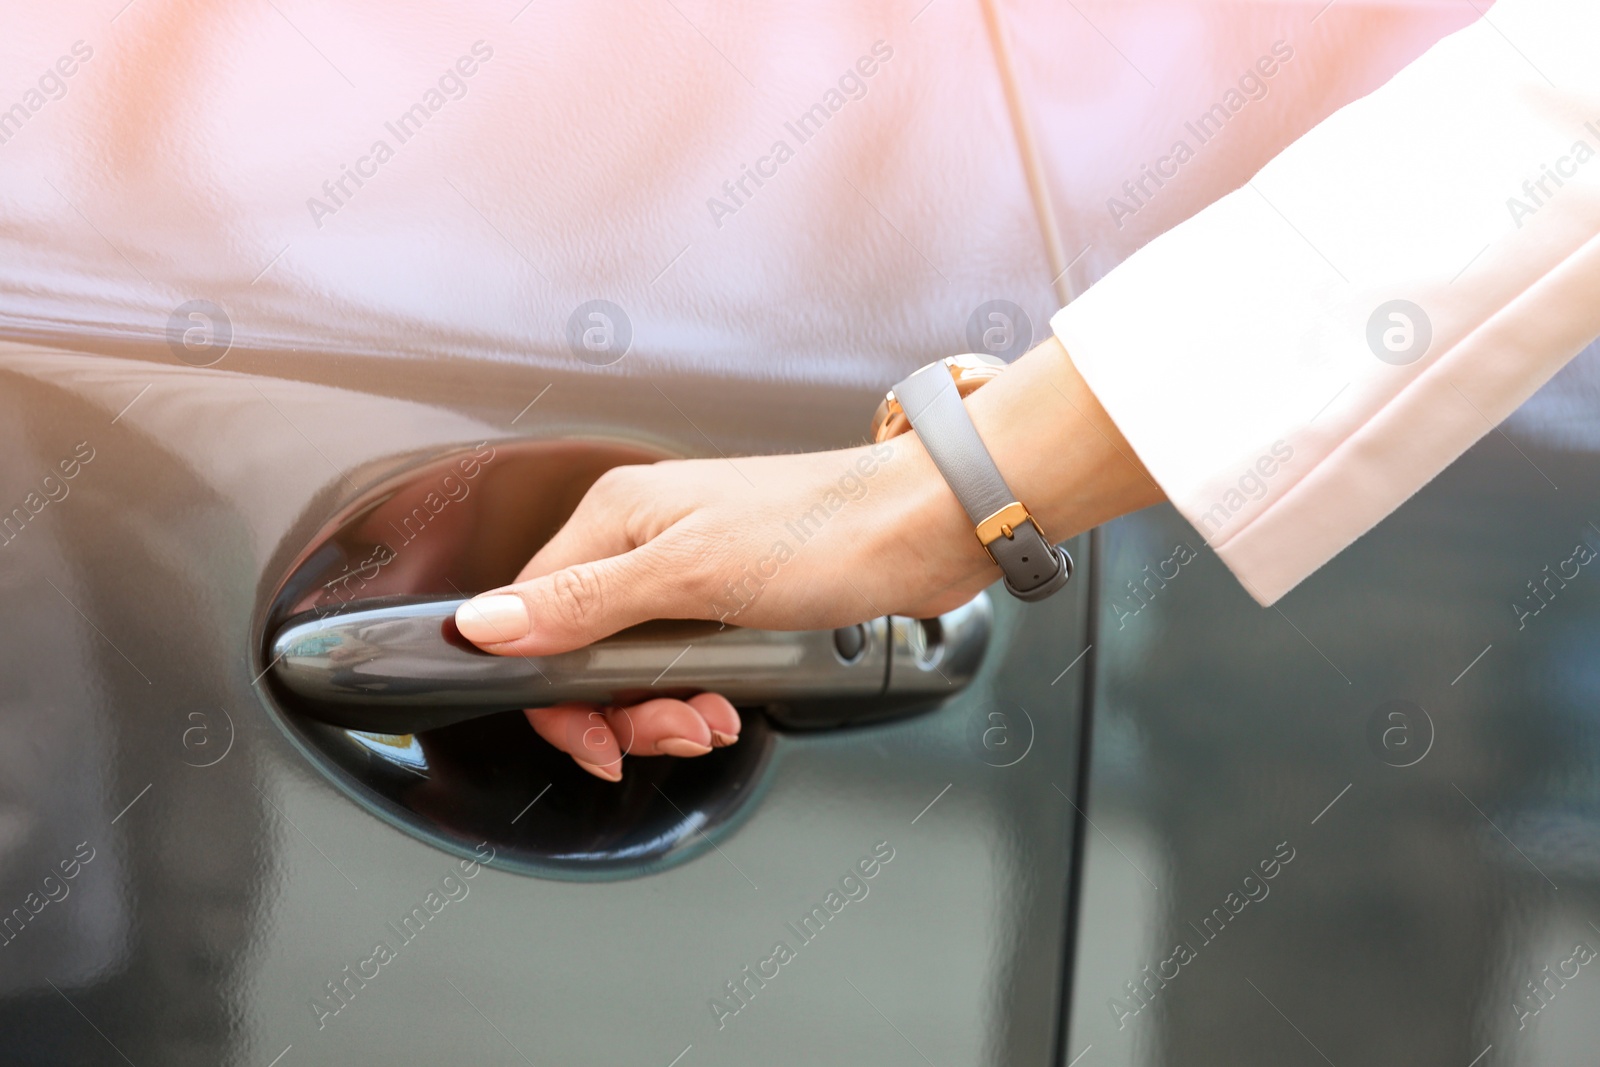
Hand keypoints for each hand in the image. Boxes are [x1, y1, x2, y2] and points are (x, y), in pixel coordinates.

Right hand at [455, 337, 1161, 780]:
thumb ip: (582, 605)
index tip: (595, 737)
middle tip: (664, 735)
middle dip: (617, 710)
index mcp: (615, 518)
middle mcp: (643, 538)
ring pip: (632, 664)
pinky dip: (695, 696)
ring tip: (705, 724)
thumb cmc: (825, 531)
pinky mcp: (729, 597)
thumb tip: (482, 624)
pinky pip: (681, 662)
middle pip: (580, 650)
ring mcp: (687, 568)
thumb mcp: (688, 574)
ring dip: (660, 710)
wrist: (923, 528)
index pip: (529, 617)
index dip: (553, 692)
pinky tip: (726, 708)